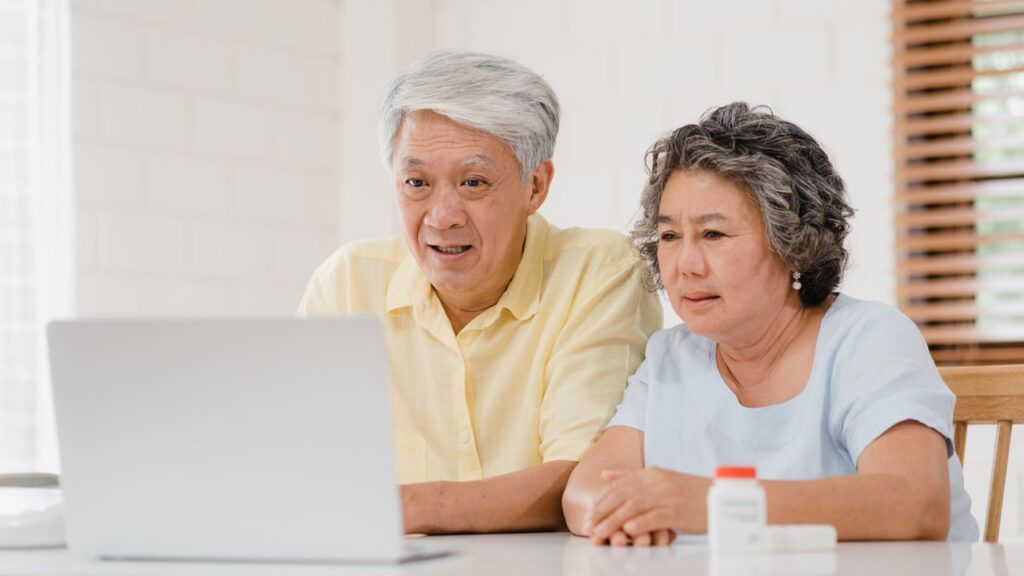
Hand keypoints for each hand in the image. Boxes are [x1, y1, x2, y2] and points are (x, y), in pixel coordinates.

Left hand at [583, 467, 709, 543]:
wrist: (720, 496)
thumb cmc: (689, 492)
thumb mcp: (659, 480)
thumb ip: (631, 477)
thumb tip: (605, 476)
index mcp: (651, 474)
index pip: (619, 486)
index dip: (601, 502)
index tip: (589, 516)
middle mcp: (657, 482)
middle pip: (623, 496)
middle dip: (603, 512)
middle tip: (589, 527)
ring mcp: (668, 496)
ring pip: (635, 506)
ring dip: (615, 521)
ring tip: (601, 533)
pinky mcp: (680, 511)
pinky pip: (657, 516)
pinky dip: (642, 522)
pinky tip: (629, 530)